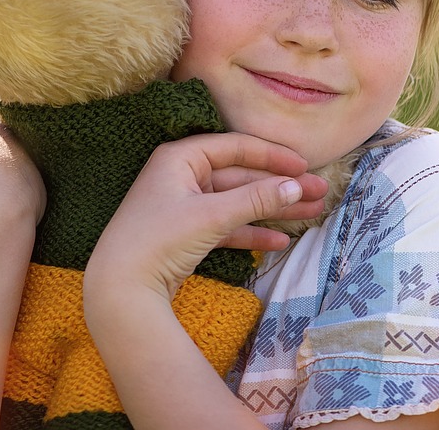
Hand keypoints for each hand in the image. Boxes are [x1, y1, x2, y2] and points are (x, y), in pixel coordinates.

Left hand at [85, 132, 326, 302]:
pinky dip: (252, 233)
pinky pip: (227, 227)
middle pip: (241, 177)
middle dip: (280, 187)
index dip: (272, 156)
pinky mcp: (187, 235)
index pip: (236, 147)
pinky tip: (280, 242)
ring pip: (238, 203)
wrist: (119, 291)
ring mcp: (185, 207)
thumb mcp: (212, 215)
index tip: (304, 167)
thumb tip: (297, 185)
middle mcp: (182, 177)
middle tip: (319, 192)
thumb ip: (256, 199)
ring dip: (273, 210)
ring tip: (312, 214)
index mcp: (181, 159)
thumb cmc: (159, 240)